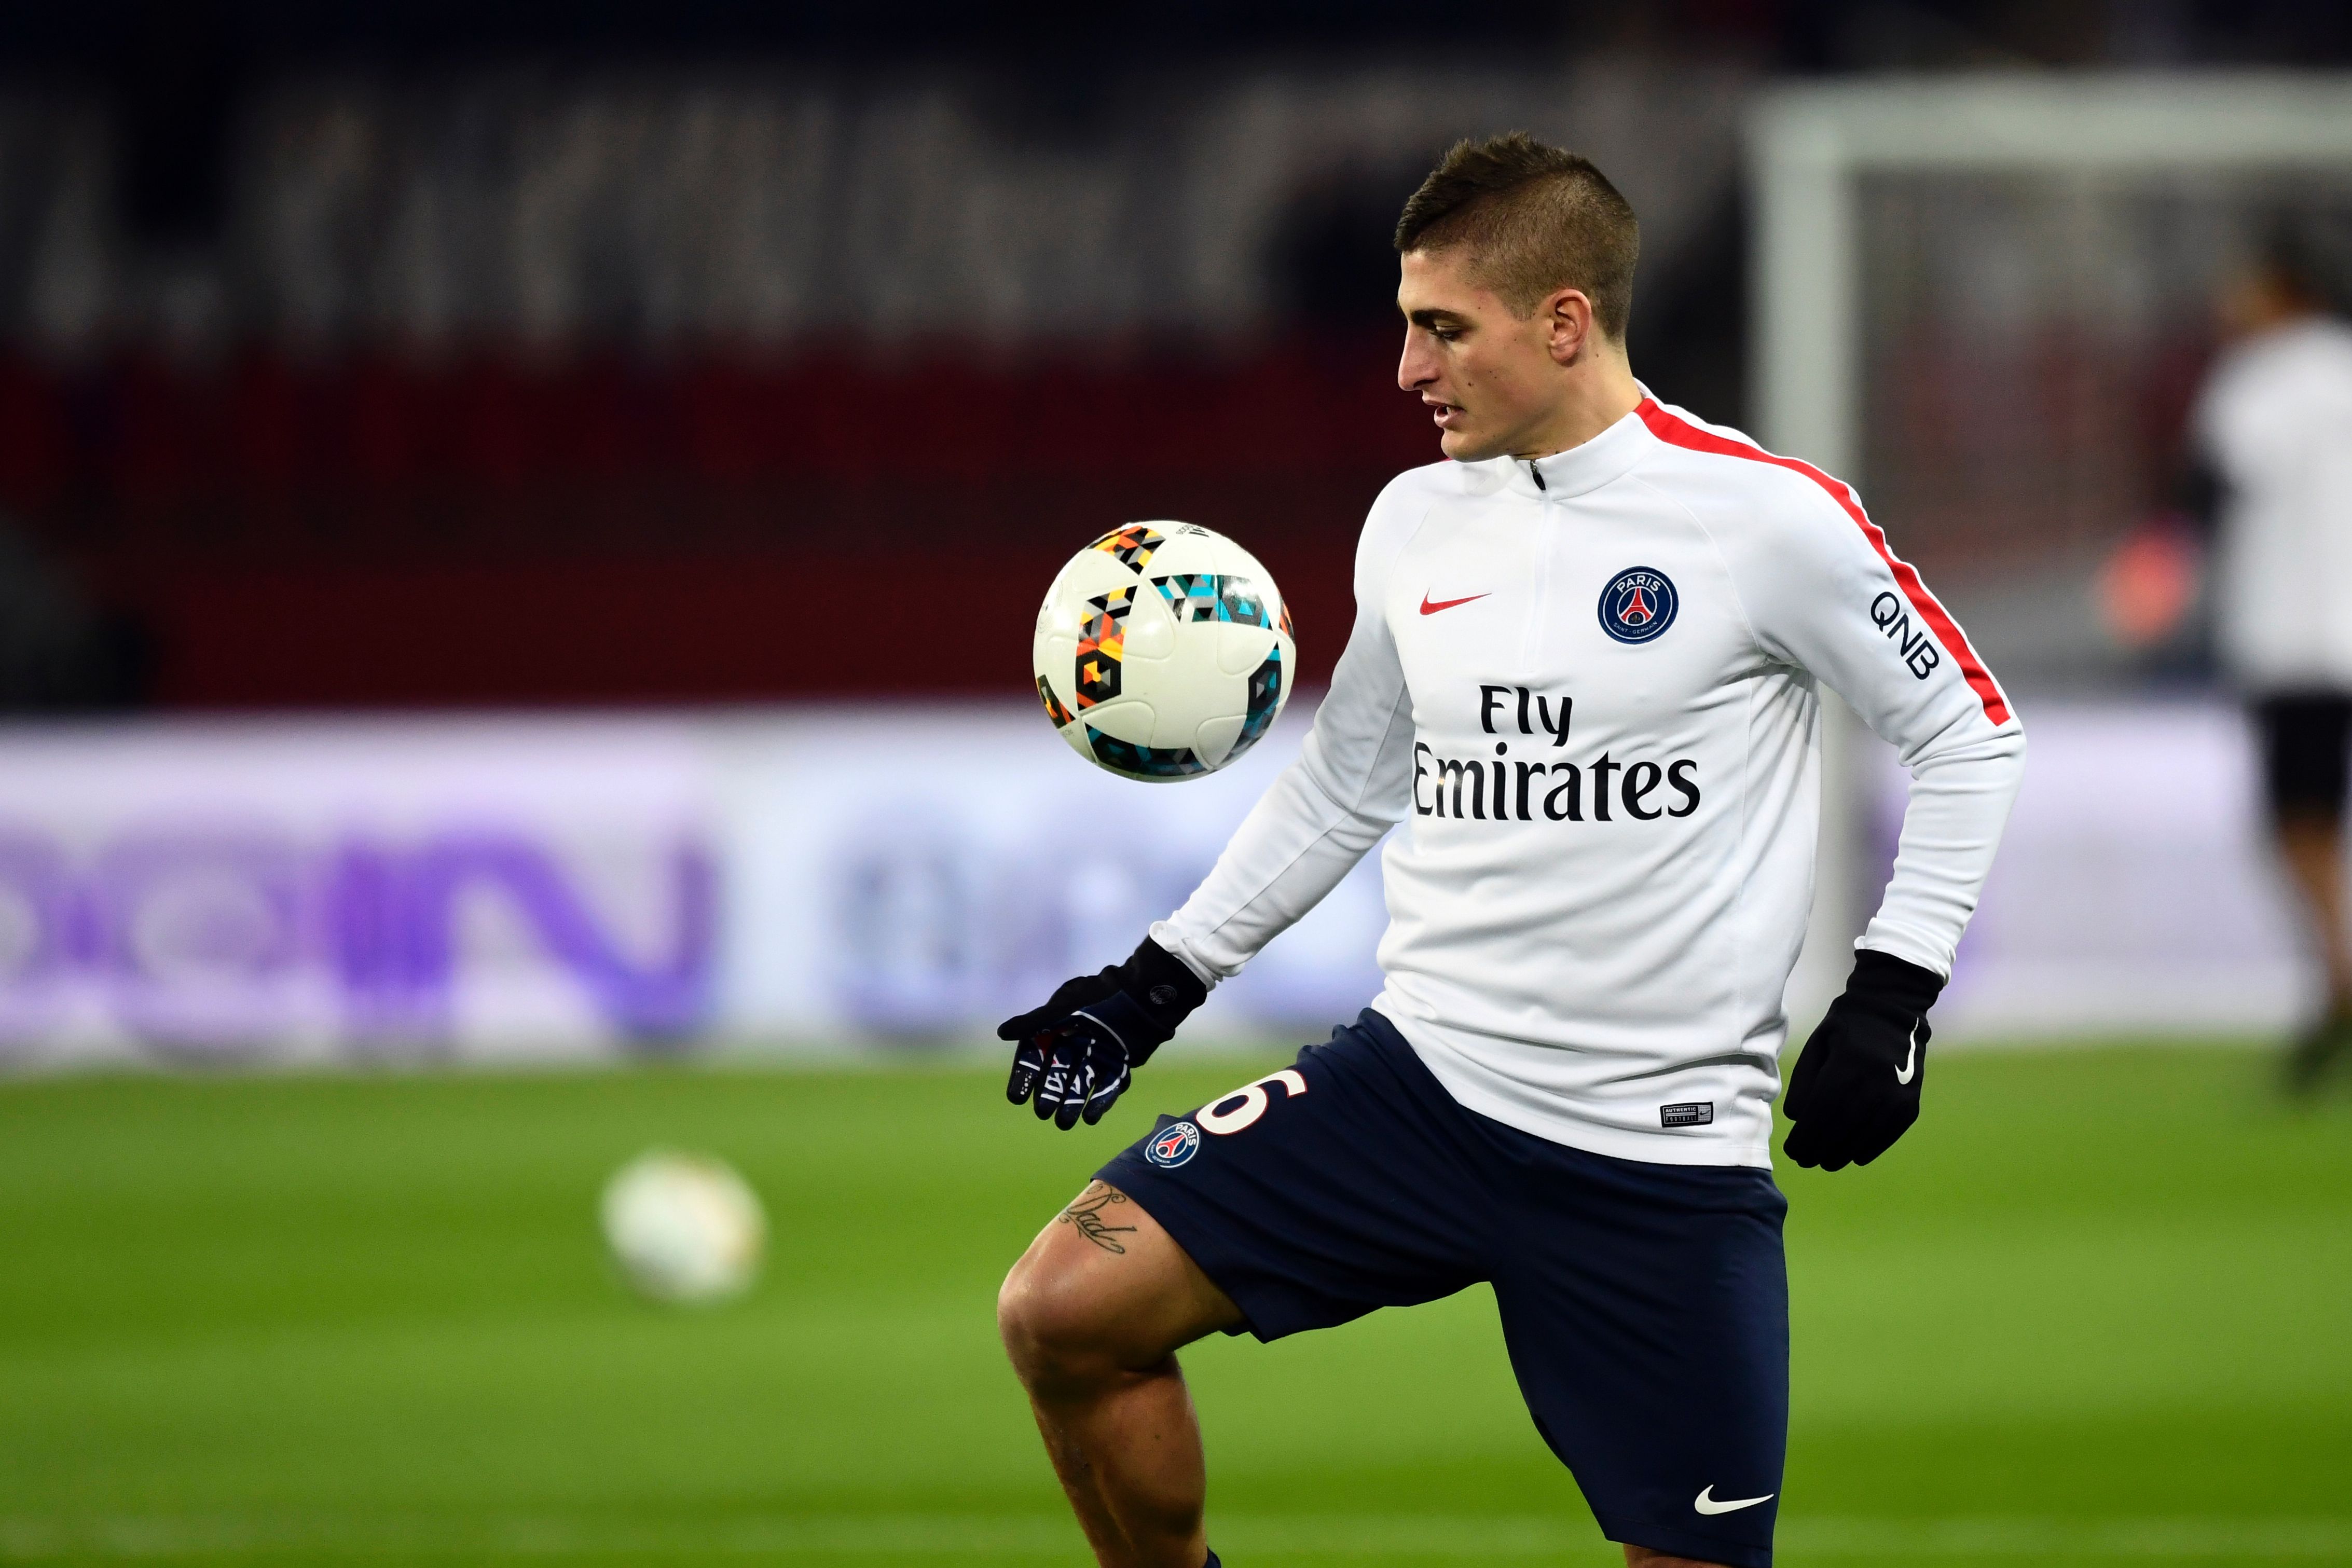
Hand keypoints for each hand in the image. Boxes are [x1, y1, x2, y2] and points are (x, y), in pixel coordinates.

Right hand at [1001, 939, 1206, 1129]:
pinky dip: (1099, 1101)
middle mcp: (1075, 1042)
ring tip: (1064, 1123)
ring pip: (1080, 1084)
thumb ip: (1034, 1022)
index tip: (1016, 1098)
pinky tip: (1091, 1117)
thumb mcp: (1064, 1006)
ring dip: (1072, 1103)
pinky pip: (1106, 1087)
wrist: (1145, 995)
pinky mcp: (1119, 1063)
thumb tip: (1001, 1033)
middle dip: (1049, 1094)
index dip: (1025, 1076)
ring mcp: (1097, 1054)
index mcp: (1057, 1026)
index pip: (1034, 1056)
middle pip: (1057, 1074)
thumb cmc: (1101, 996)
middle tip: (1043, 1113)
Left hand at [1782, 949, 1943, 1170]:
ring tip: (1825, 1160)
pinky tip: (1854, 1156)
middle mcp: (1873, 1084)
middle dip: (1818, 1150)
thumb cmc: (1845, 1030)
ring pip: (1864, 1137)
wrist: (1893, 1012)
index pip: (1820, 1114)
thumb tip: (1797, 1120)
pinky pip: (1888, 1135)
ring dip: (1841, 1154)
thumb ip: (1804, 1083)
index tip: (1791, 1151)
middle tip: (1804, 1159)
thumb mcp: (1817, 1047)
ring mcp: (1895, 1096)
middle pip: (1840, 1130)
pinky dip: (1869, 1148)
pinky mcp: (1910, 1104)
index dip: (1805, 1138)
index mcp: (1846, 1066)